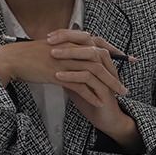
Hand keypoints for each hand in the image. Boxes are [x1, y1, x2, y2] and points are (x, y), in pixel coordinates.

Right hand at [0, 30, 127, 107]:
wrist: (11, 59)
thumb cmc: (27, 55)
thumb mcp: (49, 48)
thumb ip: (64, 50)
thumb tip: (74, 54)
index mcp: (70, 41)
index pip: (98, 43)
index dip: (113, 50)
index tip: (125, 58)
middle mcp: (70, 48)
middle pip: (100, 59)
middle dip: (115, 73)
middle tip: (124, 86)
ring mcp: (65, 61)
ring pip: (94, 72)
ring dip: (108, 85)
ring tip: (117, 96)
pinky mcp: (58, 74)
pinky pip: (80, 85)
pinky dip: (91, 94)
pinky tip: (99, 102)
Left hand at [47, 30, 142, 150]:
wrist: (105, 119)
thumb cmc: (90, 101)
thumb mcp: (75, 83)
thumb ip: (67, 70)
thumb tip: (49, 61)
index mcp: (97, 59)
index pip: (84, 38)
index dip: (67, 35)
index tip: (49, 36)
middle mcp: (104, 64)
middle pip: (89, 42)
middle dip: (68, 40)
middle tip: (50, 41)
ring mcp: (106, 75)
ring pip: (91, 57)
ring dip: (70, 54)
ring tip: (53, 54)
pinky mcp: (105, 88)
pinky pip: (88, 77)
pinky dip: (73, 75)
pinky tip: (59, 76)